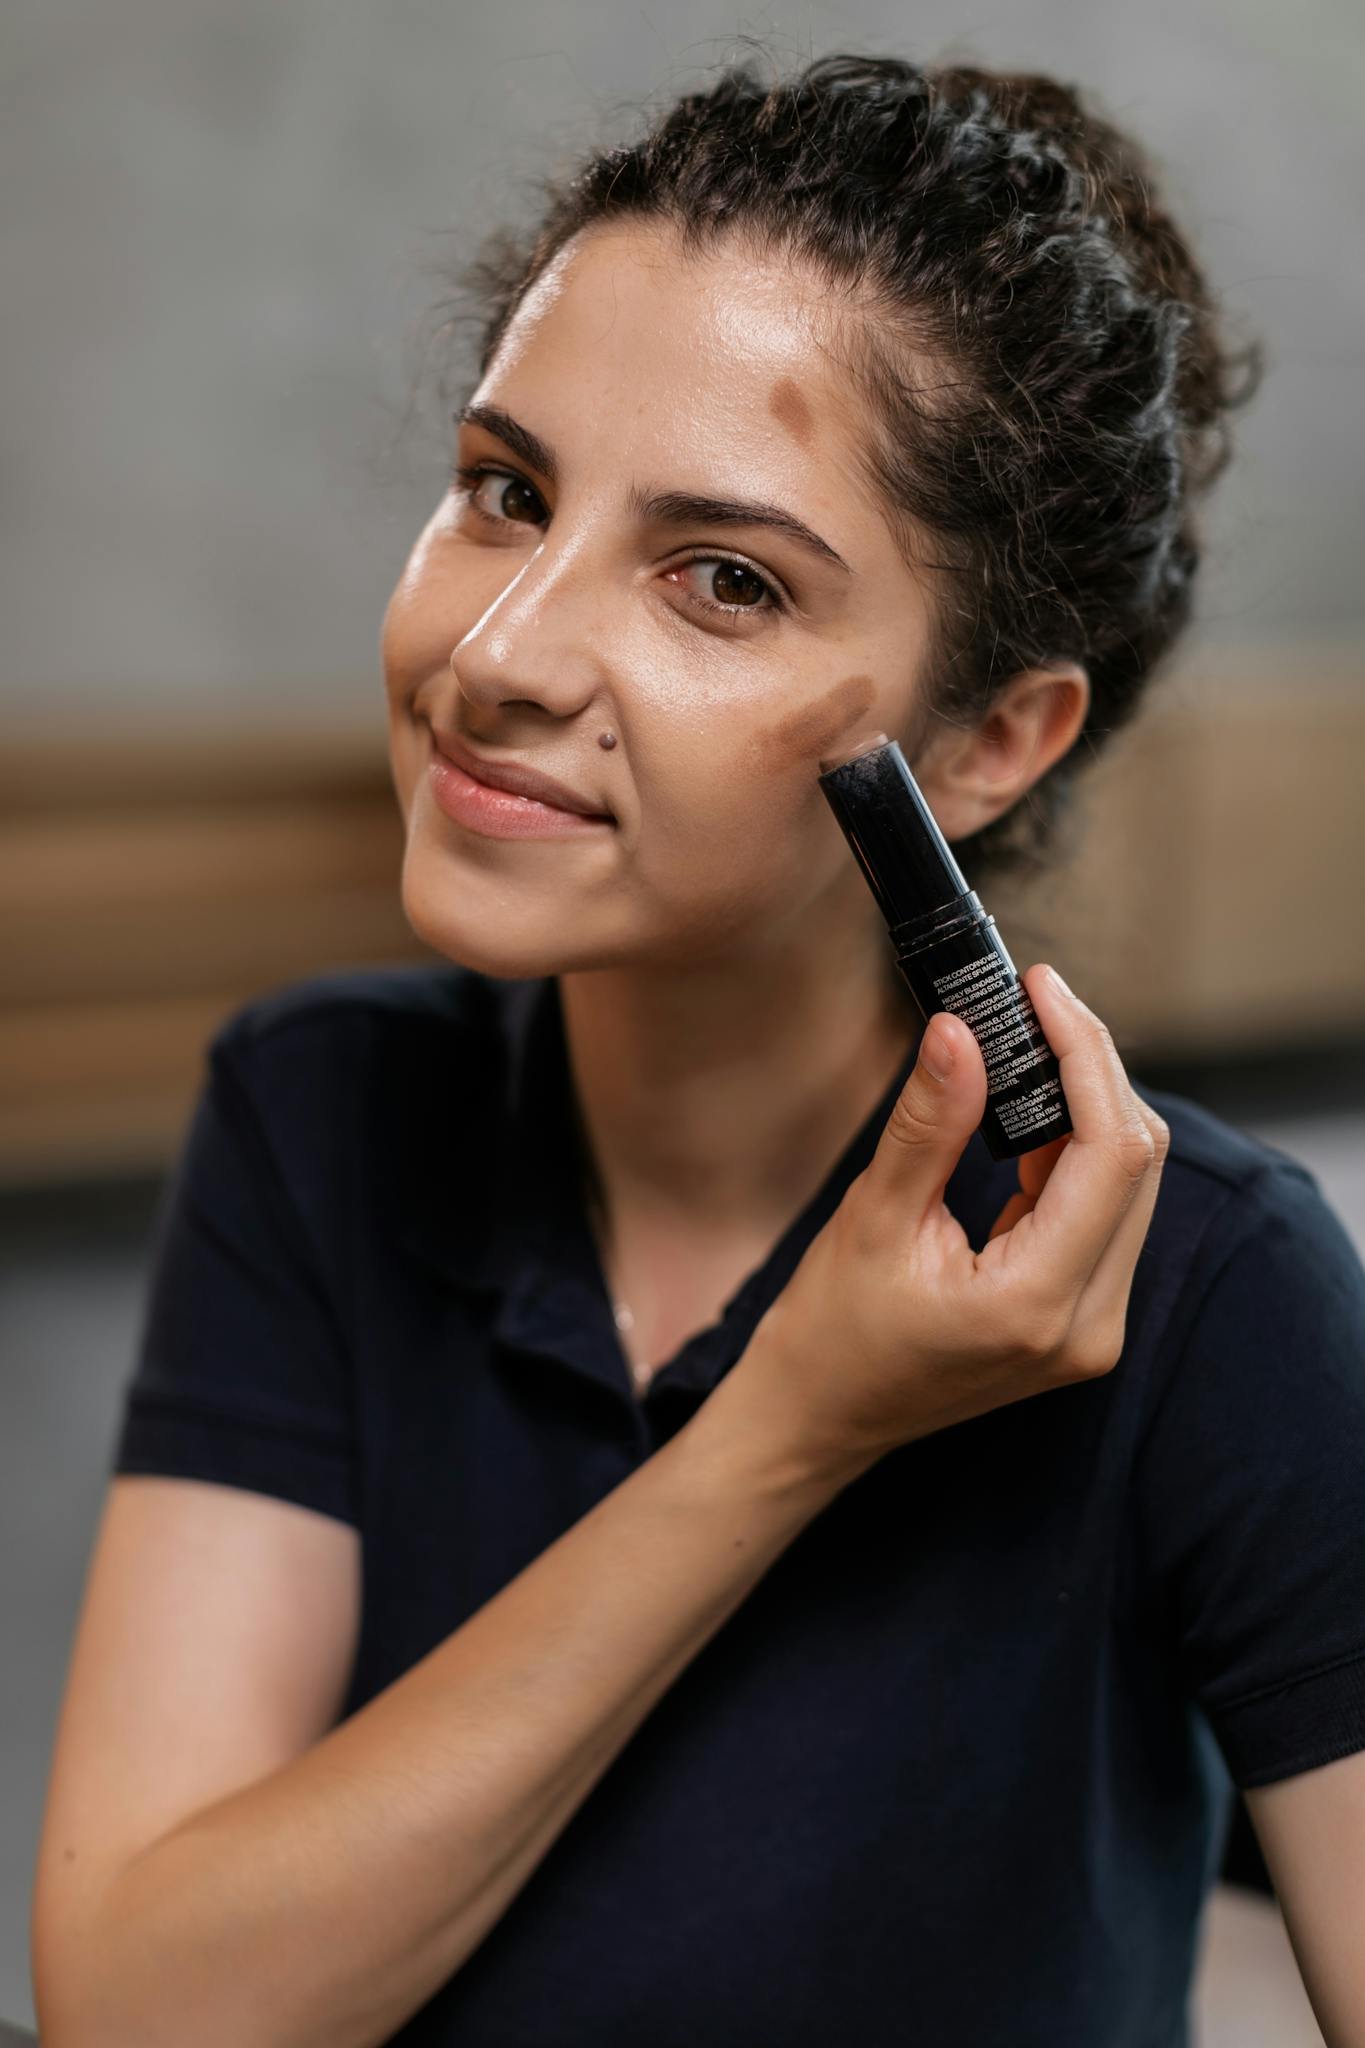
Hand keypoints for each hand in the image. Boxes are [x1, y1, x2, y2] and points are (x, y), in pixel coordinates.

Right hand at [736, 964, 1170, 1479]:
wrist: (820, 1417)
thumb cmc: (832, 1328)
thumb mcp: (873, 1215)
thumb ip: (929, 1122)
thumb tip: (961, 1028)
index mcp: (1039, 1304)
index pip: (1109, 1153)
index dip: (1085, 1055)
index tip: (1041, 990)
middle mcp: (1089, 1325)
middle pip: (1136, 1163)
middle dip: (1092, 1069)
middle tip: (1032, 1003)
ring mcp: (1094, 1330)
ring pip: (1130, 1184)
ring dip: (1088, 1105)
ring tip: (1027, 1044)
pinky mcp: (1083, 1321)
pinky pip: (1105, 1212)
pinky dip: (1076, 1150)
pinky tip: (1030, 1112)